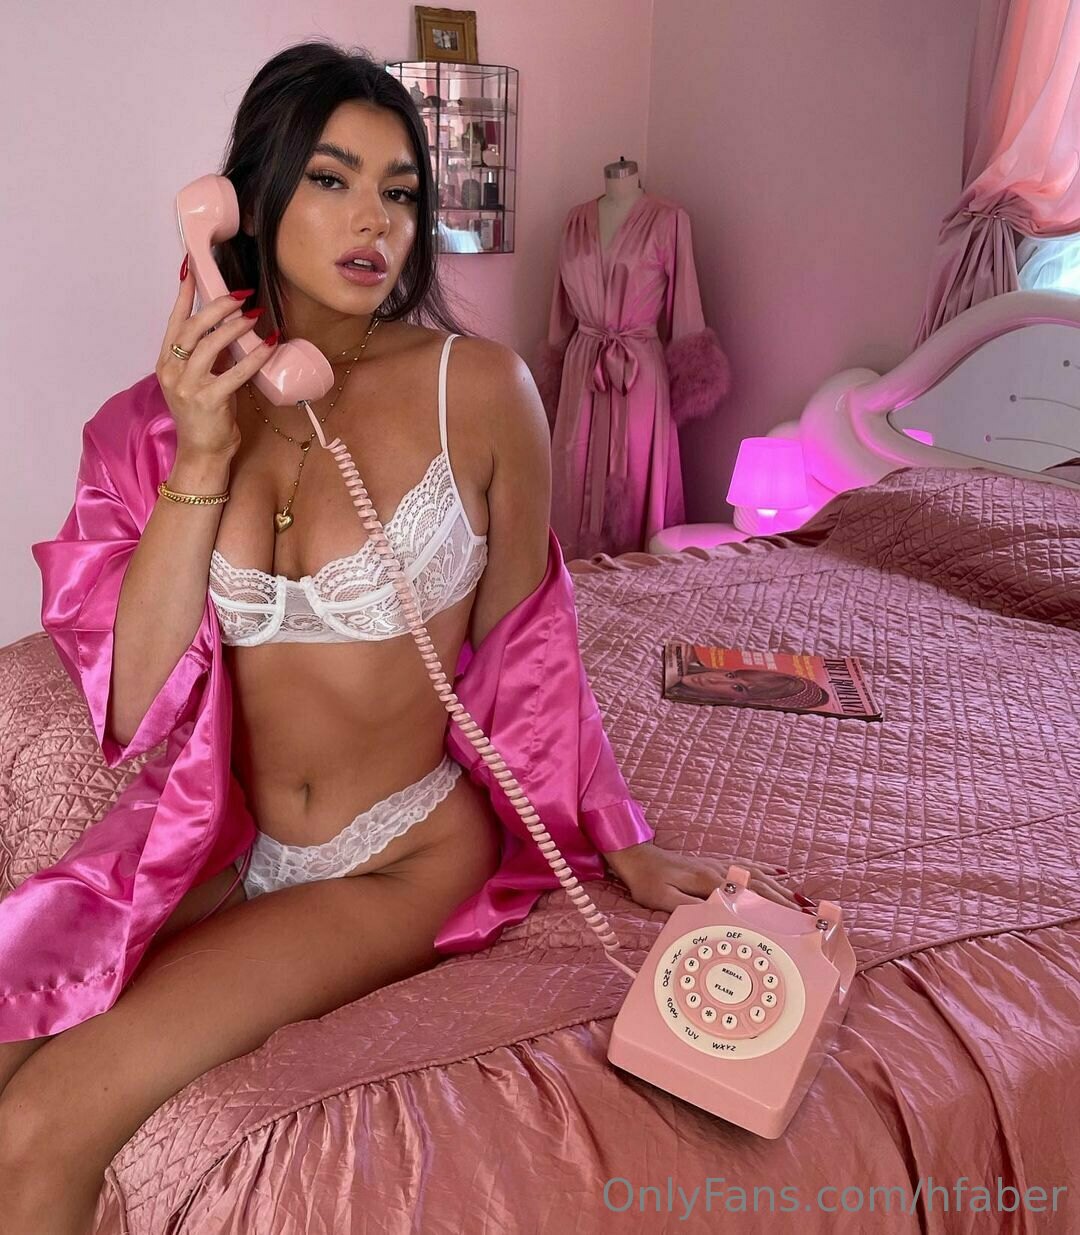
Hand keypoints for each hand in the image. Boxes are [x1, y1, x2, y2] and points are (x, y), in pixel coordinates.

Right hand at [156, 264, 274, 461]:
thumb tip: (228, 327)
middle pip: (193, 327)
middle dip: (218, 306)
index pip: (174, 321)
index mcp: (167, 363)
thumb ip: (208, 356)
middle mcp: (172, 371)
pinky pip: (236, 371)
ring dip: (236, 326)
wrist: (202, 454)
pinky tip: (269, 344)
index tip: (191, 269)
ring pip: (211, 345)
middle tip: (240, 295)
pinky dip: (255, 356)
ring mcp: (188, 386)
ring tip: (255, 315)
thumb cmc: (204, 417)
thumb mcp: (200, 380)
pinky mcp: (208, 400)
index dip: (183, 294)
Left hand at [602, 842, 805, 914]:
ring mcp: (718, 865)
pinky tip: (778, 872)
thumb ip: (689, 906)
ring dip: (780, 887)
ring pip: (756, 875)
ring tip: (801, 900)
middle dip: (785, 900)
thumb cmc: (646, 882)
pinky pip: (746, 866)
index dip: (772, 907)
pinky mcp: (713, 864)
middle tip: (808, 915)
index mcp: (709, 881)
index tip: (794, 919)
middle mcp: (719, 870)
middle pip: (759, 885)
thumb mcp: (661, 899)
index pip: (748, 895)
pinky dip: (765, 870)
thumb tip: (717, 912)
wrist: (635, 858)